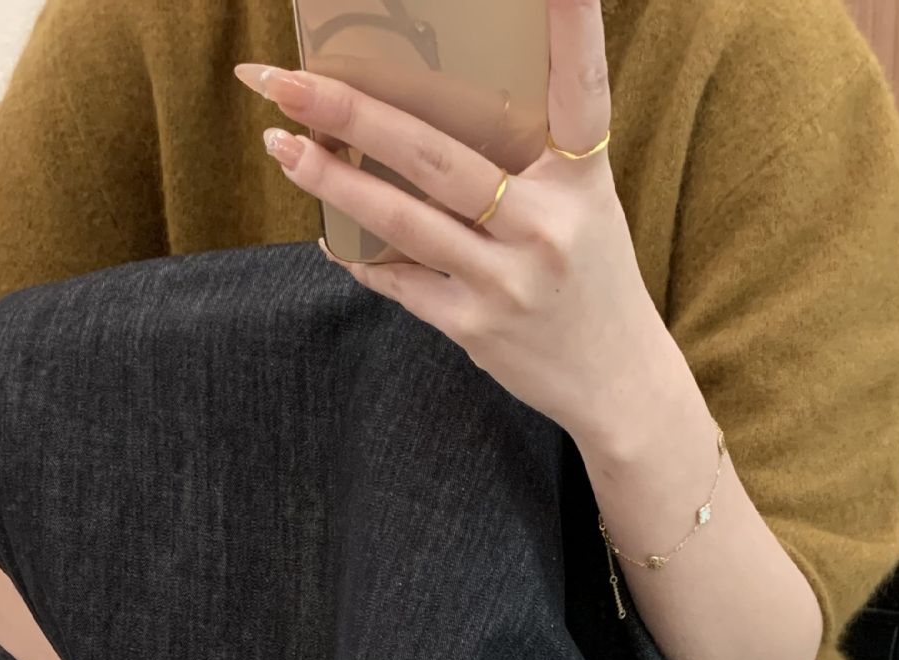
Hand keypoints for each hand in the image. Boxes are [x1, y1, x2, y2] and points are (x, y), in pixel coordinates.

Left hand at [235, 0, 673, 446]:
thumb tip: (428, 115)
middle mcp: (546, 225)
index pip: (581, 91)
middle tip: (286, 80)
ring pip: (402, 220)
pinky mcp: (477, 327)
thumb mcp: (585, 207)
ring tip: (280, 145)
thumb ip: (527, 160)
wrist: (618, 385)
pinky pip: (401, 281)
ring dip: (332, 182)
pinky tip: (329, 234)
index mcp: (583, 179)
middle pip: (436, 156)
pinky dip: (361, 256)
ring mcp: (508, 280)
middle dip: (352, 114)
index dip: (575, 27)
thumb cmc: (590, 278)